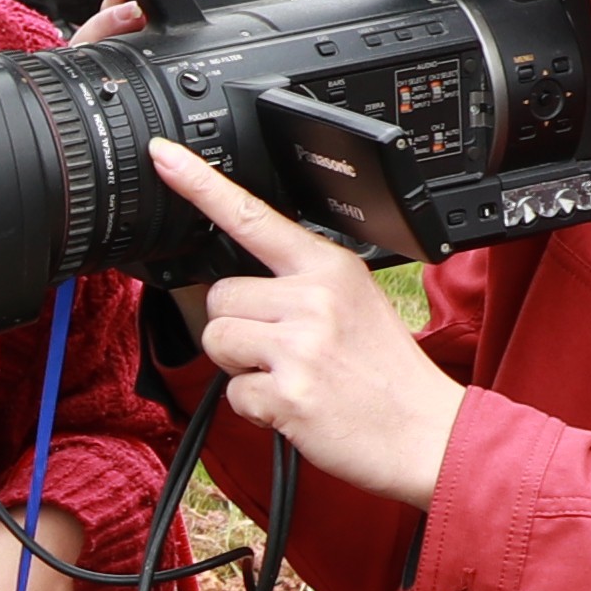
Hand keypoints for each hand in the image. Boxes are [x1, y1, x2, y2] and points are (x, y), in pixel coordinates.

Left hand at [151, 136, 465, 505]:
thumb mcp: (355, 301)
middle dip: (238, 327)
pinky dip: (257, 408)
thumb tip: (238, 285)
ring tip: (291, 376)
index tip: (164, 158)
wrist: (425, 432)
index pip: (254, 217)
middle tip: (287, 350)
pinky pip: (233, 393)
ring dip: (240, 366)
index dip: (201, 185)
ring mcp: (300, 345)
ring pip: (216, 340)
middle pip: (219, 295)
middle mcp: (314, 298)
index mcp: (329, 266)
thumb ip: (300, 283)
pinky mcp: (288, 393)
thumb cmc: (384, 372)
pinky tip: (296, 406)